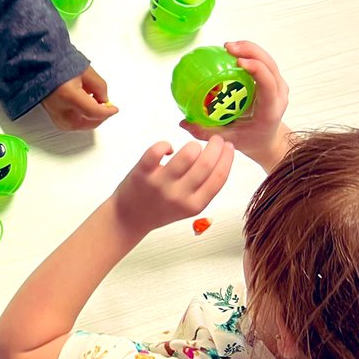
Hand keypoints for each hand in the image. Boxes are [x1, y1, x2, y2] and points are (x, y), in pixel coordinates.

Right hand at [41, 66, 118, 129]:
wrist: (40, 66)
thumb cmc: (58, 64)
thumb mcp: (86, 72)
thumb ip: (99, 88)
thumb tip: (104, 101)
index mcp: (68, 95)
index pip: (93, 112)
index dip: (106, 112)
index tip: (114, 109)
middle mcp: (59, 109)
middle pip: (87, 123)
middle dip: (99, 117)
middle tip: (106, 108)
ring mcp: (54, 115)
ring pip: (80, 126)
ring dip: (91, 119)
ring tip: (95, 106)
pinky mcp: (53, 116)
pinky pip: (71, 124)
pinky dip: (81, 119)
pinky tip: (84, 110)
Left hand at [114, 135, 233, 235]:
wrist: (129, 219)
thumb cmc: (161, 209)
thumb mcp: (187, 206)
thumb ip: (203, 188)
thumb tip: (219, 158)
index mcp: (194, 205)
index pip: (219, 178)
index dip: (227, 158)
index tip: (229, 147)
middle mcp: (178, 196)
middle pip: (205, 164)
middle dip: (215, 146)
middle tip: (216, 139)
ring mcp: (159, 184)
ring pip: (186, 154)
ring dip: (193, 145)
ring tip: (192, 146)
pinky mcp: (142, 173)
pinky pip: (157, 150)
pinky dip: (165, 144)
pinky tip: (168, 148)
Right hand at [180, 41, 291, 171]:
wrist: (267, 140)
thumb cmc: (249, 141)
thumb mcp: (228, 140)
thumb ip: (206, 132)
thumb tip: (184, 123)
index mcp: (270, 109)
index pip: (268, 83)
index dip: (256, 67)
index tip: (237, 61)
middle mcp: (279, 94)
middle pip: (269, 64)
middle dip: (250, 51)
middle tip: (227, 47)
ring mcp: (278, 85)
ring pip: (267, 59)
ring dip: (249, 48)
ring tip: (227, 46)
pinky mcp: (273, 80)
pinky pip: (262, 62)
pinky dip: (248, 54)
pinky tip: (231, 52)